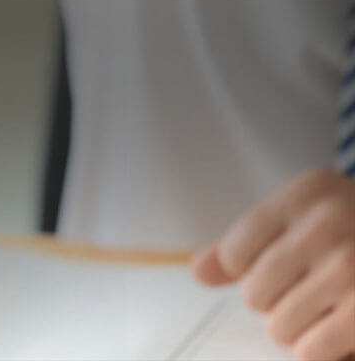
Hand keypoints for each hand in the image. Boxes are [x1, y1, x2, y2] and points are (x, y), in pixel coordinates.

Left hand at [191, 168, 354, 360]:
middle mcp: (330, 225)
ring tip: (325, 309)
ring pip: (280, 327)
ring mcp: (354, 267)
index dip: (250, 271)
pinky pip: (313, 351)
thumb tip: (199, 272)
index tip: (282, 265)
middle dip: (276, 301)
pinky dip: (318, 350)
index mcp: (307, 194)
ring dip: (297, 328)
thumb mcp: (306, 217)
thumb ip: (247, 243)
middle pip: (255, 294)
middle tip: (309, 290)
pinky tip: (338, 330)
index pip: (236, 253)